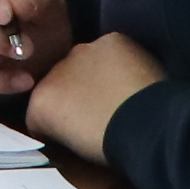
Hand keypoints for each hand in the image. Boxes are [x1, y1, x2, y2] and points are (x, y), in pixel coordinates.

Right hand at [27, 30, 163, 164]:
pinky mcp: (110, 41)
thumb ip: (62, 128)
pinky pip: (109, 50)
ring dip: (94, 74)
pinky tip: (132, 77)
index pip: (40, 109)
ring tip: (117, 94)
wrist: (149, 128)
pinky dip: (118, 61)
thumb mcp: (74, 147)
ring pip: (83, 62)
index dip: (57, 120)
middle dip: (74, 92)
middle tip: (97, 111)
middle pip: (59, 80)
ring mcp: (81, 52)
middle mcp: (52, 71)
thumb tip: (70, 123)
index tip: (75, 130)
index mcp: (40, 103)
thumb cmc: (113, 147)